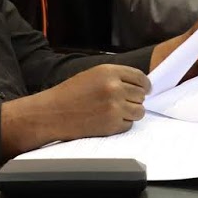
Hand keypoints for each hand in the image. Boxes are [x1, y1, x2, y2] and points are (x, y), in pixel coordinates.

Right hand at [0, 64, 148, 156]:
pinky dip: (122, 124)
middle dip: (135, 99)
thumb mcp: (92, 75)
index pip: (140, 77)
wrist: (51, 114)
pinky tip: (107, 120)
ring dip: (132, 112)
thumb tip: (138, 85)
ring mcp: (114, 107)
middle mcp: (114, 88)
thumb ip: (115, 77)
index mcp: (109, 72)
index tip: (145, 89)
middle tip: (123, 102)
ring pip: (139, 111)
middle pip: (141, 95)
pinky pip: (129, 125)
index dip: (144, 85)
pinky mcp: (112, 125)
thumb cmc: (69, 94)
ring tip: (116, 112)